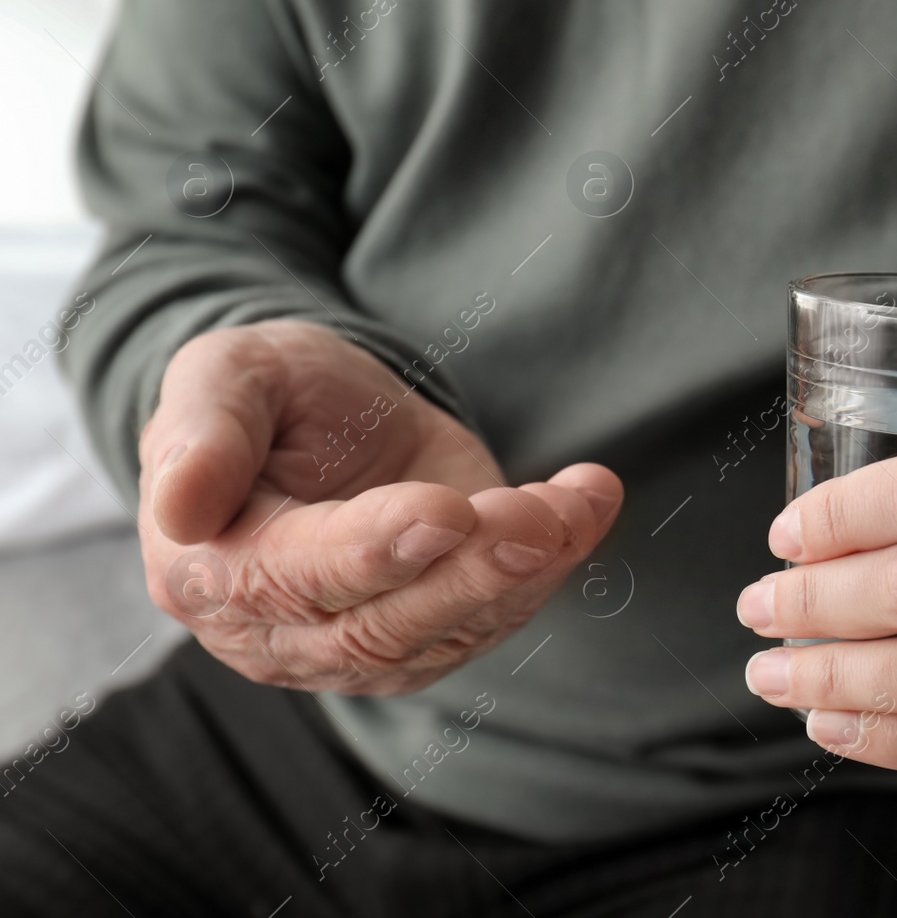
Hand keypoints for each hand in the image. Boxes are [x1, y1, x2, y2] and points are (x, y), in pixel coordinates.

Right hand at [139, 320, 621, 694]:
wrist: (321, 417)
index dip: (375, 549)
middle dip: (475, 570)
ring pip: (452, 632)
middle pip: (384, 626)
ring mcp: (354, 650)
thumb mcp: (225, 375)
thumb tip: (179, 507)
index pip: (296, 578)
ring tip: (583, 501)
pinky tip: (588, 505)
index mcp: (208, 570)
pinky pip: (495, 620)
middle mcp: (278, 634)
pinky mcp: (427, 641)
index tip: (449, 508)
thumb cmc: (266, 392)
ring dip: (530, 571)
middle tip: (544, 516)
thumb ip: (203, 433)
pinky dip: (553, 569)